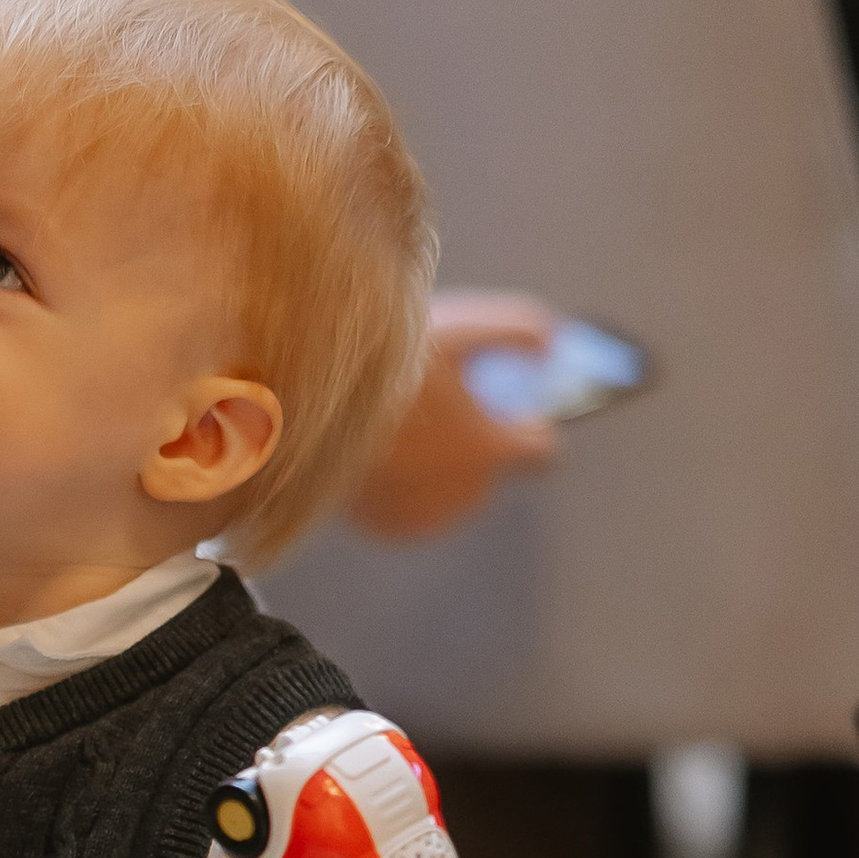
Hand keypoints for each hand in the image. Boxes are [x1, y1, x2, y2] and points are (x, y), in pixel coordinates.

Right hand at [348, 292, 559, 543]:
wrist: (305, 411)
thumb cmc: (384, 365)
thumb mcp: (456, 328)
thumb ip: (515, 330)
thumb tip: (553, 340)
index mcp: (492, 448)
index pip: (541, 453)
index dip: (528, 428)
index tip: (511, 412)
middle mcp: (468, 494)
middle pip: (492, 471)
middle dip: (474, 443)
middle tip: (437, 409)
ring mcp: (429, 516)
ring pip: (454, 491)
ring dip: (442, 466)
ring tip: (404, 430)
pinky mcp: (394, 529)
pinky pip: (416, 509)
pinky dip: (407, 488)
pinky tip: (383, 459)